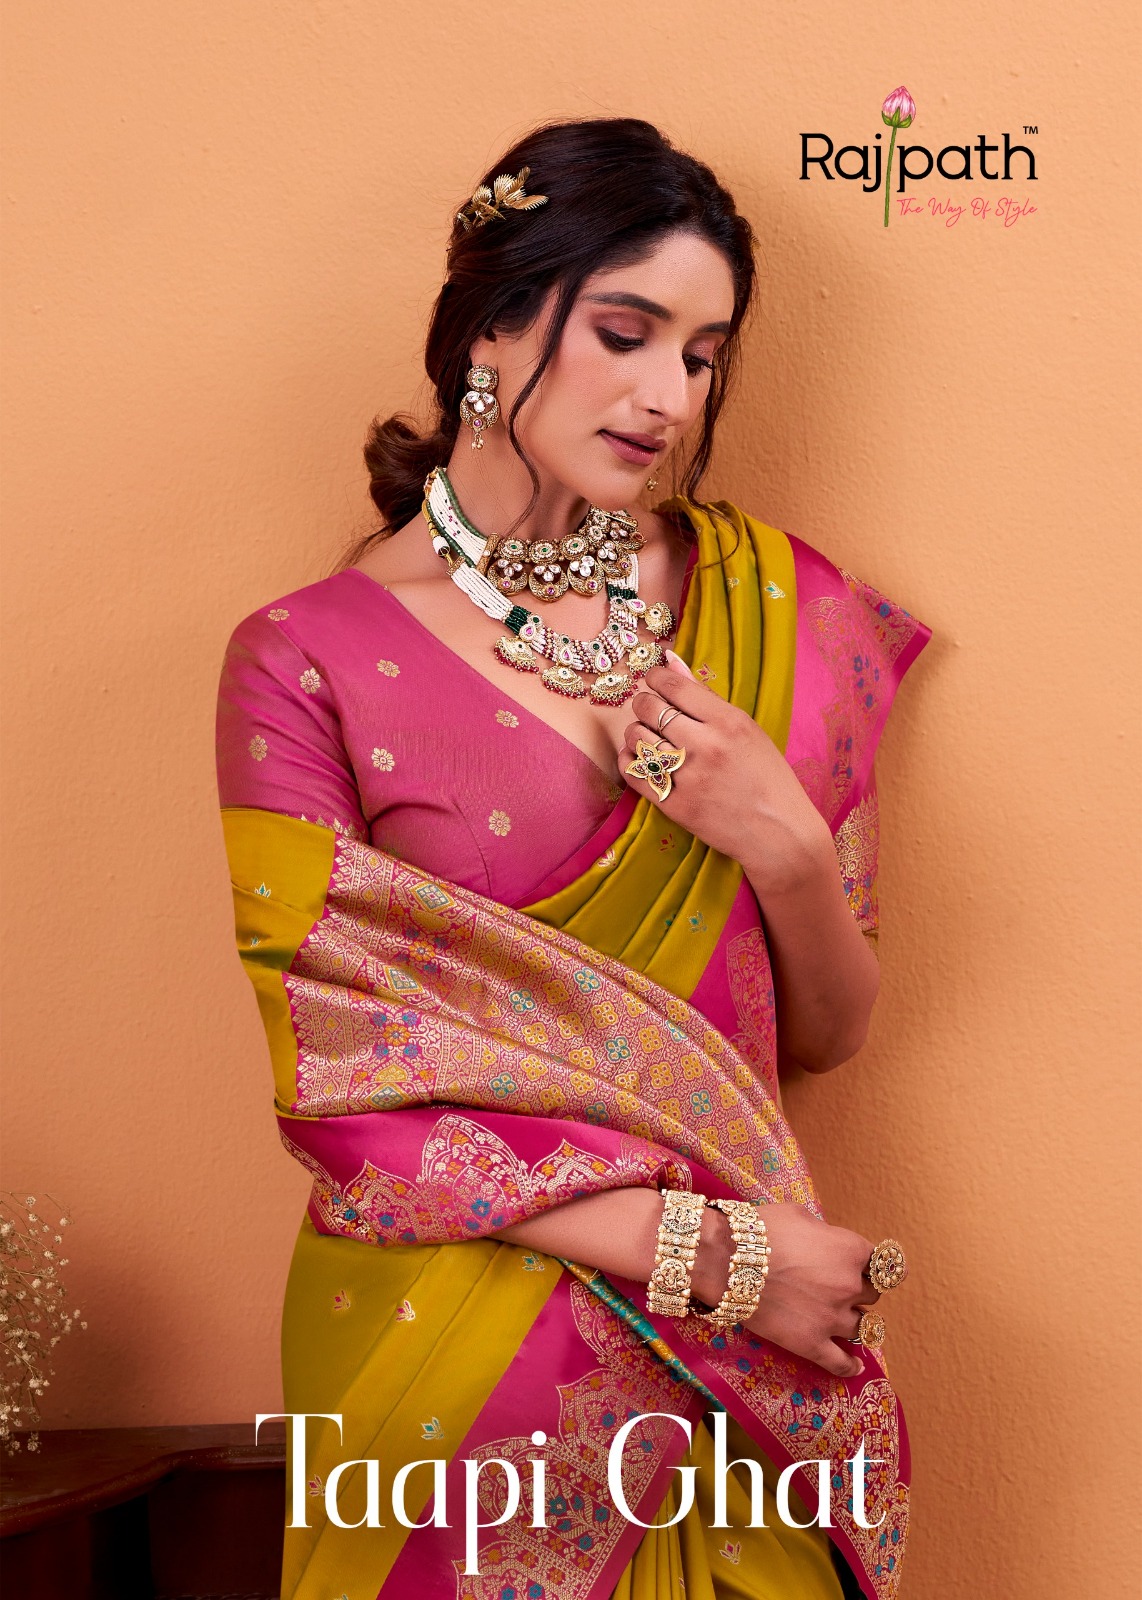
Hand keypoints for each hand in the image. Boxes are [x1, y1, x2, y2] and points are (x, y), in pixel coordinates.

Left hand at [621, 652, 831, 892]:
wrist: (779, 833)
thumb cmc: (767, 778)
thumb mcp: (747, 730)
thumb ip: (705, 697)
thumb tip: (670, 660)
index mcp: (728, 722)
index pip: (674, 685)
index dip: (656, 678)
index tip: (655, 681)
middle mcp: (706, 746)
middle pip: (648, 707)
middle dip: (643, 704)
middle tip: (651, 711)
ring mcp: (688, 777)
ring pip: (636, 737)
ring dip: (636, 733)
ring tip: (649, 738)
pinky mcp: (674, 805)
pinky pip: (632, 772)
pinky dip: (630, 760)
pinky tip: (643, 759)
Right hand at [695, 1202, 878, 1379]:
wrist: (728, 1261)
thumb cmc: (763, 1230)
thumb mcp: (800, 1216)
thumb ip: (824, 1233)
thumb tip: (826, 1243)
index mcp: (851, 1250)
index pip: (880, 1262)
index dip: (869, 1263)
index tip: (863, 1265)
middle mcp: (850, 1286)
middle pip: (874, 1294)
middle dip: (860, 1289)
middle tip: (840, 1286)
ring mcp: (833, 1318)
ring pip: (863, 1327)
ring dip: (855, 1321)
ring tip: (846, 1320)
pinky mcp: (812, 1344)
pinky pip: (840, 1362)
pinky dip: (850, 1365)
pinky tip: (855, 1365)